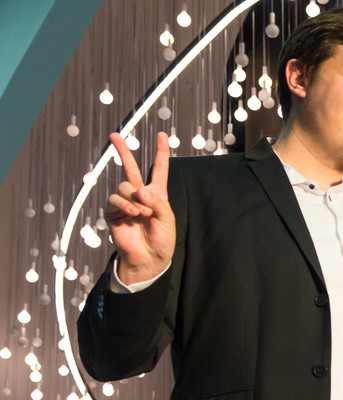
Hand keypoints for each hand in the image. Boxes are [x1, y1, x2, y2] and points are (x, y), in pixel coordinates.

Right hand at [106, 131, 175, 283]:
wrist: (149, 258)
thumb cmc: (162, 240)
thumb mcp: (167, 219)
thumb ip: (156, 202)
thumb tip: (140, 189)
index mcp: (157, 194)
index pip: (159, 169)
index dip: (160, 152)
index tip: (161, 135)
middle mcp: (140, 195)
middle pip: (130, 168)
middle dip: (122, 151)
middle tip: (114, 136)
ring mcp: (125, 202)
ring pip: (124, 186)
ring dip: (134, 199)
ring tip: (143, 214)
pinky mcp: (113, 212)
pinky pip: (114, 199)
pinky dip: (125, 205)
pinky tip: (134, 214)